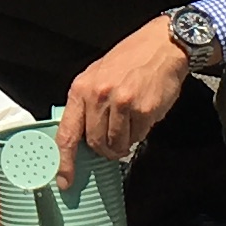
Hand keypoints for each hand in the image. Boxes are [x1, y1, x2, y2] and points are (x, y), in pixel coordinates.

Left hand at [58, 16, 190, 184]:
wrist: (161, 46)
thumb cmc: (128, 60)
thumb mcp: (97, 75)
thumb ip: (86, 105)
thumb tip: (79, 139)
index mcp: (81, 89)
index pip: (66, 133)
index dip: (64, 161)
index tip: (64, 180)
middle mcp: (98, 96)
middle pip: (95, 143)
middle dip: (104, 148)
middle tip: (113, 141)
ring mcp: (121, 103)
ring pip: (117, 143)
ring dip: (123, 141)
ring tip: (129, 122)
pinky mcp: (143, 109)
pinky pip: (138, 136)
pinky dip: (140, 131)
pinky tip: (142, 113)